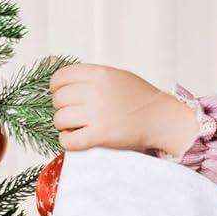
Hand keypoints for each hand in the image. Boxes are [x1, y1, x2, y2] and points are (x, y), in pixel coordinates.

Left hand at [49, 64, 196, 154]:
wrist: (160, 118)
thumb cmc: (139, 98)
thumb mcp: (115, 76)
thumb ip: (91, 77)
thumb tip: (60, 83)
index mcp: (99, 74)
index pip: (60, 78)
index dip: (56, 88)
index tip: (61, 95)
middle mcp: (95, 91)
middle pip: (58, 100)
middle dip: (61, 108)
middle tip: (72, 113)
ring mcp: (97, 114)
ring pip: (59, 120)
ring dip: (64, 126)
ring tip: (75, 127)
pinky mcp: (100, 135)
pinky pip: (68, 140)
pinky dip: (67, 141)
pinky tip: (75, 138)